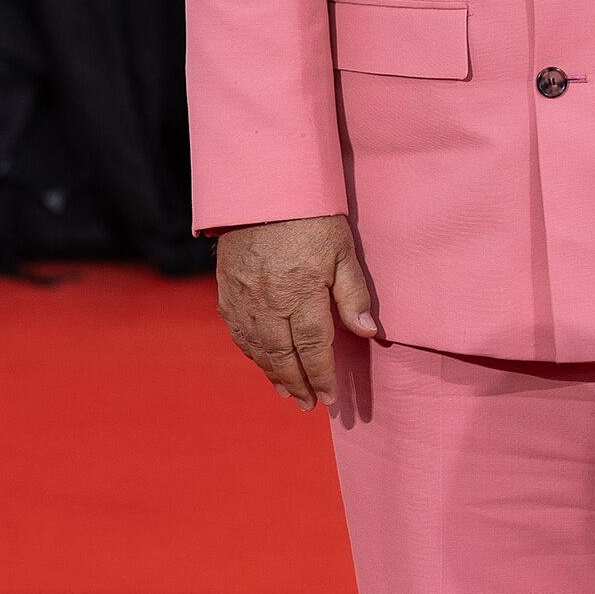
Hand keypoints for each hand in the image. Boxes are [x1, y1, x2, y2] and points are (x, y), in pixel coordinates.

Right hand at [216, 212, 377, 407]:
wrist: (261, 188)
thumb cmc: (310, 217)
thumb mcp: (343, 250)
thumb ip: (353, 294)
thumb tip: (368, 332)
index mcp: (300, 291)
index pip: (313, 347)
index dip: (322, 375)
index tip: (330, 397)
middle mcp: (268, 300)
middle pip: (282, 355)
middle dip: (298, 384)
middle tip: (309, 405)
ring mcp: (243, 297)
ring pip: (257, 349)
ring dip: (273, 375)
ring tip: (289, 393)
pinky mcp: (226, 290)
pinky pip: (237, 332)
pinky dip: (251, 354)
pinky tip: (262, 363)